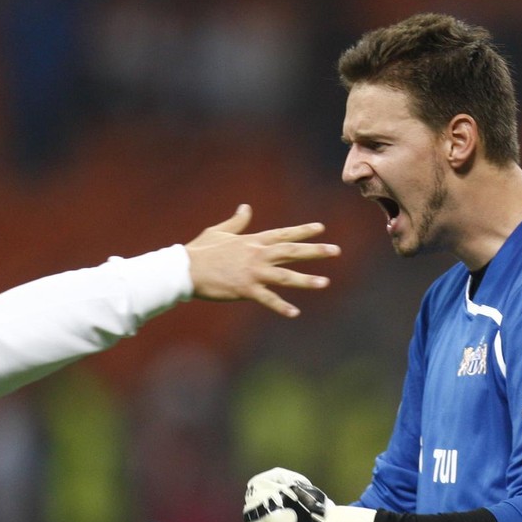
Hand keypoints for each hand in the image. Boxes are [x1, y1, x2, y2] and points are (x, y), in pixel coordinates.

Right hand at [185, 205, 340, 316]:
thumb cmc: (200, 251)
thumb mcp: (219, 232)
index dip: (303, 231)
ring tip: (325, 282)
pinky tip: (294, 313)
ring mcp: (253, 272)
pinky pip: (267, 299)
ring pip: (285, 276)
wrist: (185, 269)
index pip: (283, 234)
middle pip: (292, 251)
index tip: (321, 228)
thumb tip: (246, 208)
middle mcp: (257, 254)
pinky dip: (281, 306)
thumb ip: (236, 222)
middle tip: (336, 250)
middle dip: (315, 251)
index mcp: (253, 241)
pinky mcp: (245, 289)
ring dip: (306, 280)